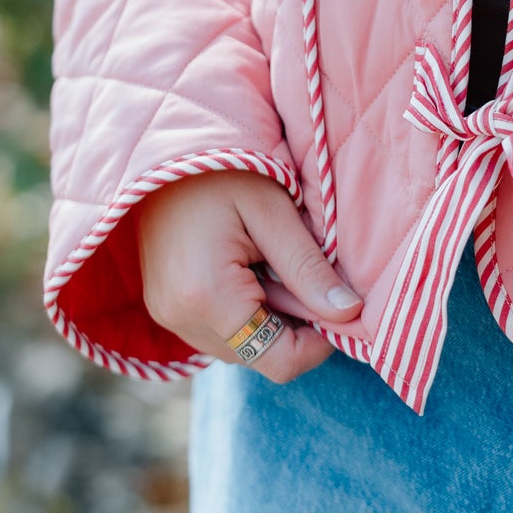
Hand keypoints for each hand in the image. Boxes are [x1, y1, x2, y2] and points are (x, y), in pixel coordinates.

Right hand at [137, 170, 362, 383]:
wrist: (161, 151)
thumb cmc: (223, 170)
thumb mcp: (274, 212)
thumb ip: (310, 270)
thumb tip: (351, 313)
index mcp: (207, 296)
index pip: (279, 361)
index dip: (319, 343)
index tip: (338, 306)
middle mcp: (180, 317)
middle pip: (260, 356)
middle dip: (292, 324)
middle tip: (301, 271)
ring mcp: (166, 315)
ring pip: (240, 347)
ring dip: (267, 318)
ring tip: (268, 263)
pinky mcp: (163, 307)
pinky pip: (217, 332)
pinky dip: (243, 312)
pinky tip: (247, 268)